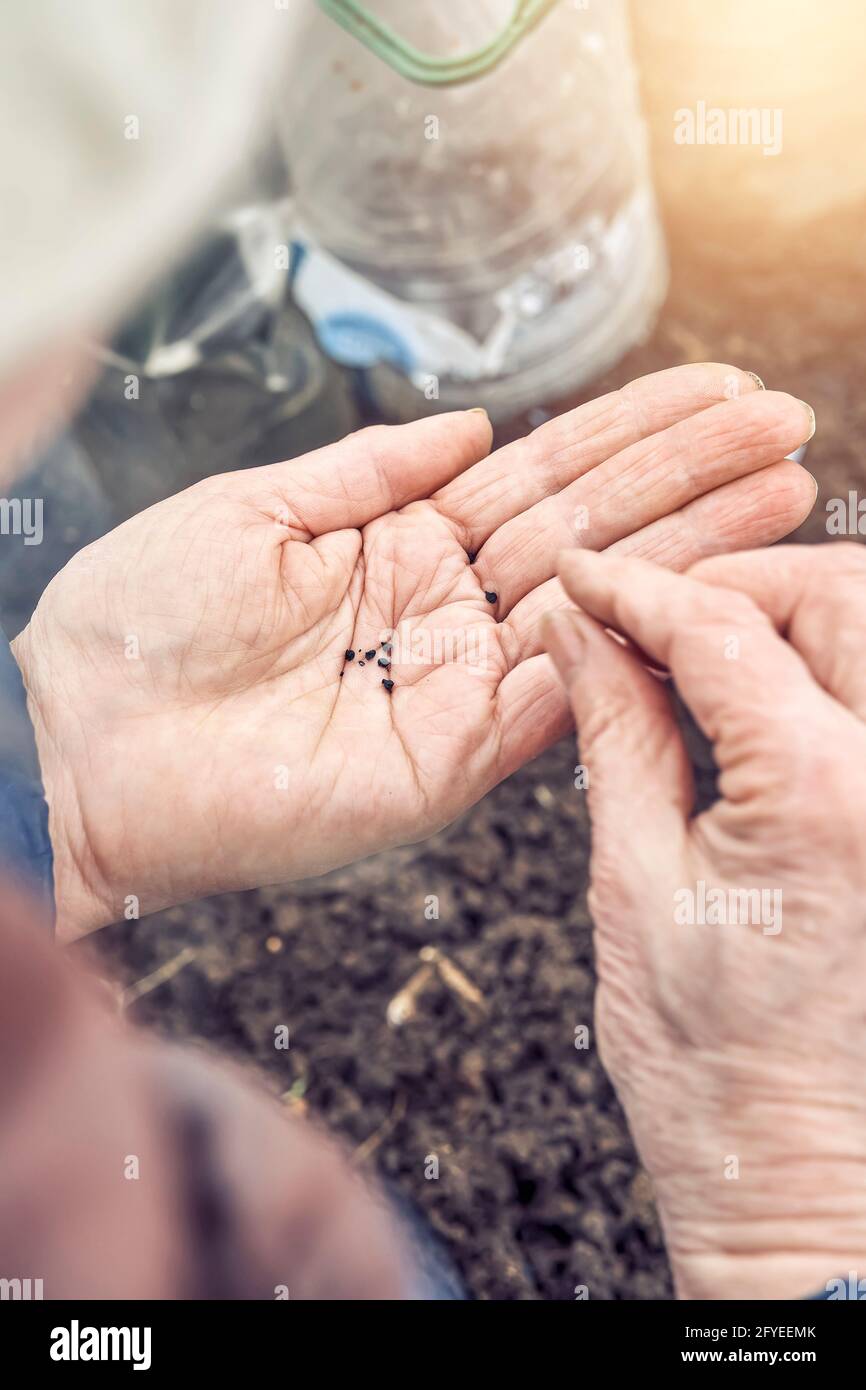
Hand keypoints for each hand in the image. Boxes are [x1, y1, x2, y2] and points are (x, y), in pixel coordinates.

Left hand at [14, 365, 814, 938]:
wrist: (81, 734)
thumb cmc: (140, 622)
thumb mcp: (253, 508)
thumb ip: (370, 470)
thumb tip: (474, 424)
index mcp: (399, 547)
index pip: (538, 477)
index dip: (628, 433)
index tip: (712, 391)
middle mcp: (441, 614)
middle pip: (588, 530)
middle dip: (688, 478)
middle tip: (782, 428)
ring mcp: (453, 688)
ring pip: (593, 606)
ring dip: (688, 551)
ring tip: (776, 493)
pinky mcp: (445, 762)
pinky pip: (552, 700)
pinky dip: (623, 645)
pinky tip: (696, 590)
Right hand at [544, 542, 865, 1299]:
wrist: (797, 1170)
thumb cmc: (709, 1064)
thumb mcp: (632, 881)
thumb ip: (617, 731)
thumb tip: (579, 635)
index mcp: (826, 797)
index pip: (725, 629)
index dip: (638, 591)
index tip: (583, 580)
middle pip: (837, 596)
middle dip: (737, 584)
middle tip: (650, 609)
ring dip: (797, 615)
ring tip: (705, 645)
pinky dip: (833, 670)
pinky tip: (769, 693)